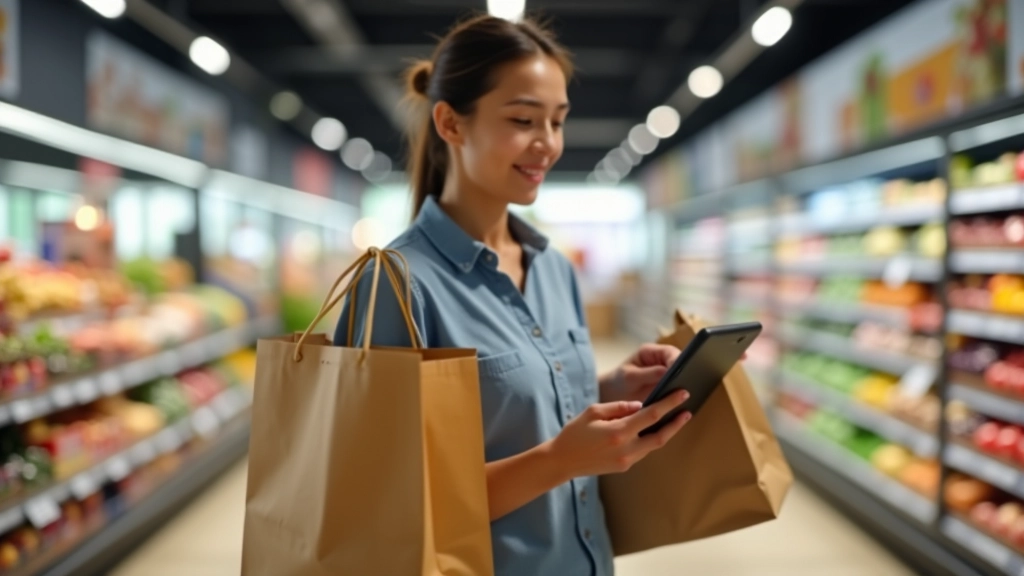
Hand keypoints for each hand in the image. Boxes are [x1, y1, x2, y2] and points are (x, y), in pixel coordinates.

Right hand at [546, 390, 692, 479]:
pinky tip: (654, 431)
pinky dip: (651, 440)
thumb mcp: (592, 412)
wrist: (562, 461)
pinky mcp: (624, 467)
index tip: (682, 393)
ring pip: (654, 445)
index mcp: (618, 432)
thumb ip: (618, 407)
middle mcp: (626, 449)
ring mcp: (626, 461)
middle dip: (676, 423)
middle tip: (688, 410)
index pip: (652, 415)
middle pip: (661, 436)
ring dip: (666, 432)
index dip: (669, 403)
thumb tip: (639, 405)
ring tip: (675, 419)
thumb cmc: (574, 433)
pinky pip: (643, 451)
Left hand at [601, 343, 681, 402]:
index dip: (677, 361)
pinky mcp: (667, 386)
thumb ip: (648, 373)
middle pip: (680, 363)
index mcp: (651, 352)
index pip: (669, 352)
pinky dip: (680, 394)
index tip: (681, 372)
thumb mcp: (630, 377)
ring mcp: (665, 373)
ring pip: (682, 376)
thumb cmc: (618, 381)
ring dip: (683, 385)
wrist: (613, 395)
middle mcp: (661, 360)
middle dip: (684, 373)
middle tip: (686, 385)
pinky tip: (682, 402)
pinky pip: (678, 388)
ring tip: (686, 395)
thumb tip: (668, 371)